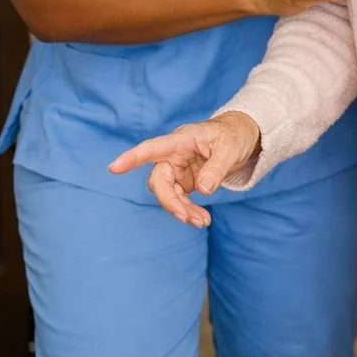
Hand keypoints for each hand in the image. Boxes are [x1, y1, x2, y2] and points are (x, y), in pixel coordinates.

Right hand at [107, 111, 260, 226]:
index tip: (114, 168)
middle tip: (188, 218)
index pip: (153, 148)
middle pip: (159, 180)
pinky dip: (188, 211)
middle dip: (170, 202)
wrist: (243, 137)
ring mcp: (178, 168)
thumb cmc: (234, 135)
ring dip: (181, 210)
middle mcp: (174, 154)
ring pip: (167, 194)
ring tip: (202, 222)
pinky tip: (201, 219)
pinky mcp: (185, 180)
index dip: (133, 158)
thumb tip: (202, 190)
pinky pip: (179, 199)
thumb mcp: (230, 148)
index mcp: (181, 139)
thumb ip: (216, 168)